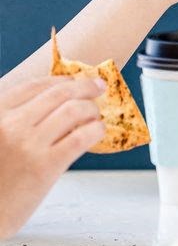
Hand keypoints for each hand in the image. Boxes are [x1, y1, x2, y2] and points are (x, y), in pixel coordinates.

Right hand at [0, 77, 105, 238]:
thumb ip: (14, 122)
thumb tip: (54, 109)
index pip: (33, 86)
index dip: (60, 80)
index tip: (74, 80)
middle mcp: (10, 125)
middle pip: (58, 94)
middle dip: (84, 87)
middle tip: (99, 86)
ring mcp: (28, 144)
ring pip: (74, 111)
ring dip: (92, 108)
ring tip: (97, 114)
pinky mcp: (46, 165)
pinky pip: (81, 137)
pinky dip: (96, 129)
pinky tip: (99, 131)